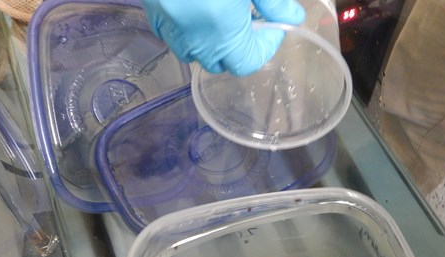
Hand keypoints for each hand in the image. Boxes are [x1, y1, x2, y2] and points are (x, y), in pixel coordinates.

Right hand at [142, 0, 304, 75]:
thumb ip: (274, 2)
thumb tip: (291, 18)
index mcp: (222, 32)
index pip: (248, 62)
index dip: (265, 47)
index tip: (274, 25)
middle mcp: (194, 39)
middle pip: (220, 63)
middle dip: (237, 48)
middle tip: (250, 19)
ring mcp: (169, 27)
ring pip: (193, 52)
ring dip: (211, 42)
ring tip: (223, 13)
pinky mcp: (153, 13)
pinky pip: (172, 35)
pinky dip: (187, 29)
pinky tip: (197, 6)